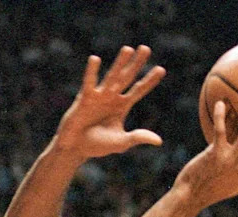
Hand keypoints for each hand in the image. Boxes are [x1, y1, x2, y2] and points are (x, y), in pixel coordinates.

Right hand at [53, 45, 165, 159]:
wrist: (76, 148)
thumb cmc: (97, 146)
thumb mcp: (121, 143)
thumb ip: (138, 138)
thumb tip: (159, 141)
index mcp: (122, 106)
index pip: (139, 90)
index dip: (149, 81)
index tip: (161, 69)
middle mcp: (112, 97)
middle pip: (127, 78)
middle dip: (136, 64)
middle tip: (146, 48)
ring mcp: (99, 96)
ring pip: (111, 77)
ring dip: (120, 63)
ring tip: (128, 49)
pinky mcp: (85, 98)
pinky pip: (89, 83)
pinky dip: (91, 72)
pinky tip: (95, 59)